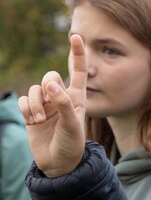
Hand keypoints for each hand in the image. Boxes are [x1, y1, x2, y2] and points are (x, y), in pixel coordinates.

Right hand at [18, 34, 86, 176]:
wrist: (59, 163)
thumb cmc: (72, 144)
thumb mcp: (73, 125)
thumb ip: (64, 104)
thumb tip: (50, 85)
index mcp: (77, 97)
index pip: (78, 71)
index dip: (77, 53)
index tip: (76, 36)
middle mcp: (61, 97)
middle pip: (50, 76)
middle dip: (47, 86)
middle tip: (50, 104)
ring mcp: (46, 104)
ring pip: (34, 89)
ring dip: (34, 103)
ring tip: (40, 119)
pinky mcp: (31, 112)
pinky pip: (23, 100)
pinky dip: (25, 109)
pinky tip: (32, 122)